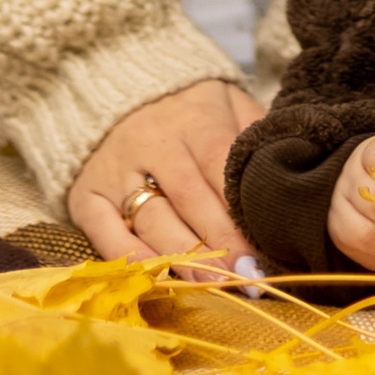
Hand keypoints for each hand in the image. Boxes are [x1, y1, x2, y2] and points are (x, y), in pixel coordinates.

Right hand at [69, 78, 263, 268]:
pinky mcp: (85, 195)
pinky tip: (157, 277)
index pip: (218, 164)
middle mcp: (150, 142)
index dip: (239, 210)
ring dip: (183, 257)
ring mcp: (115, 170)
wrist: (115, 89)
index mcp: (193, 118)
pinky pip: (104, 233)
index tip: (263, 247)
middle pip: (188, 198)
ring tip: (212, 284)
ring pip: (150, 219)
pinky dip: (129, 258)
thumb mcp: (228, 103)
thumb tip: (289, 174)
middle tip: (245, 276)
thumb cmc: (190, 109)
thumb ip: (255, 134)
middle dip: (219, 242)